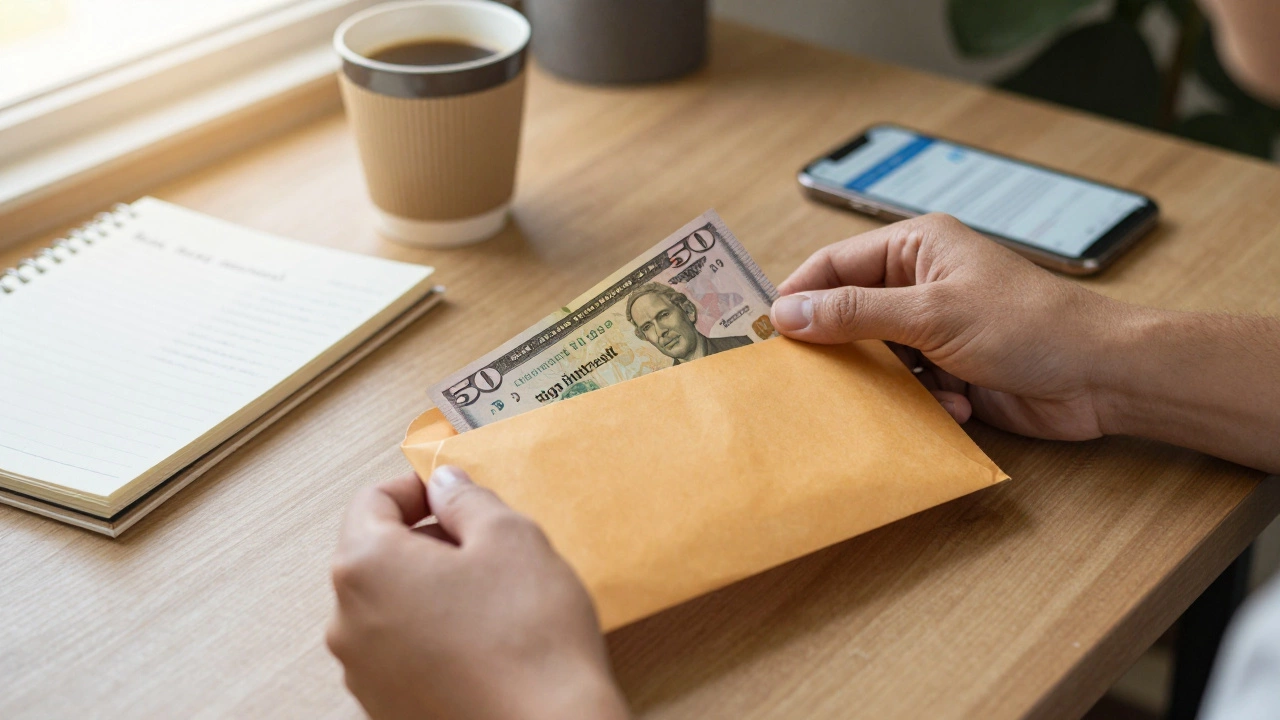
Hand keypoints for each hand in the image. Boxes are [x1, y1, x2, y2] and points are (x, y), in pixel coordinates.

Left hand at [326, 468, 628, 719]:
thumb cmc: (529, 639)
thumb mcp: (511, 538)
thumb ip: (468, 499)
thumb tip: (446, 485)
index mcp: (367, 567)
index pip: (372, 500)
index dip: (418, 487)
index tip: (454, 493)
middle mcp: (348, 623)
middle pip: (376, 555)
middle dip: (427, 539)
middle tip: (485, 544)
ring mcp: (364, 674)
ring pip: (389, 606)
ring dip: (431, 590)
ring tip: (492, 598)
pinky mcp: (387, 709)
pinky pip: (401, 652)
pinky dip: (433, 635)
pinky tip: (485, 643)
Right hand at [769, 213, 1131, 440]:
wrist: (1101, 376)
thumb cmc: (1027, 325)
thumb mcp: (931, 313)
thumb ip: (854, 313)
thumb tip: (786, 311)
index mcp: (915, 247)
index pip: (834, 264)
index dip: (800, 296)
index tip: (770, 334)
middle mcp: (920, 283)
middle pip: (849, 313)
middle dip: (841, 348)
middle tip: (814, 379)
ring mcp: (935, 327)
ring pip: (876, 356)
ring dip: (889, 382)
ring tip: (906, 393)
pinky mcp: (950, 369)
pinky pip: (908, 386)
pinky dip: (923, 400)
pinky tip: (955, 404)